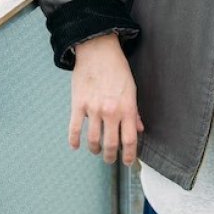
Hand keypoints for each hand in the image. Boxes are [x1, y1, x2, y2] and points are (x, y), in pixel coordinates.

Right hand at [69, 34, 144, 165]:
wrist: (98, 51)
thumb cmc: (117, 69)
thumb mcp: (132, 89)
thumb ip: (135, 111)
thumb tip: (139, 128)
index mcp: (127, 108)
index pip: (130, 139)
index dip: (130, 155)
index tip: (128, 162)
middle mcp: (111, 111)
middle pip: (111, 144)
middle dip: (111, 156)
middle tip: (110, 160)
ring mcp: (93, 109)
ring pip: (93, 140)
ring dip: (95, 150)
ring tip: (96, 151)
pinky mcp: (78, 104)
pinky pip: (75, 128)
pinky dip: (74, 141)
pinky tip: (76, 146)